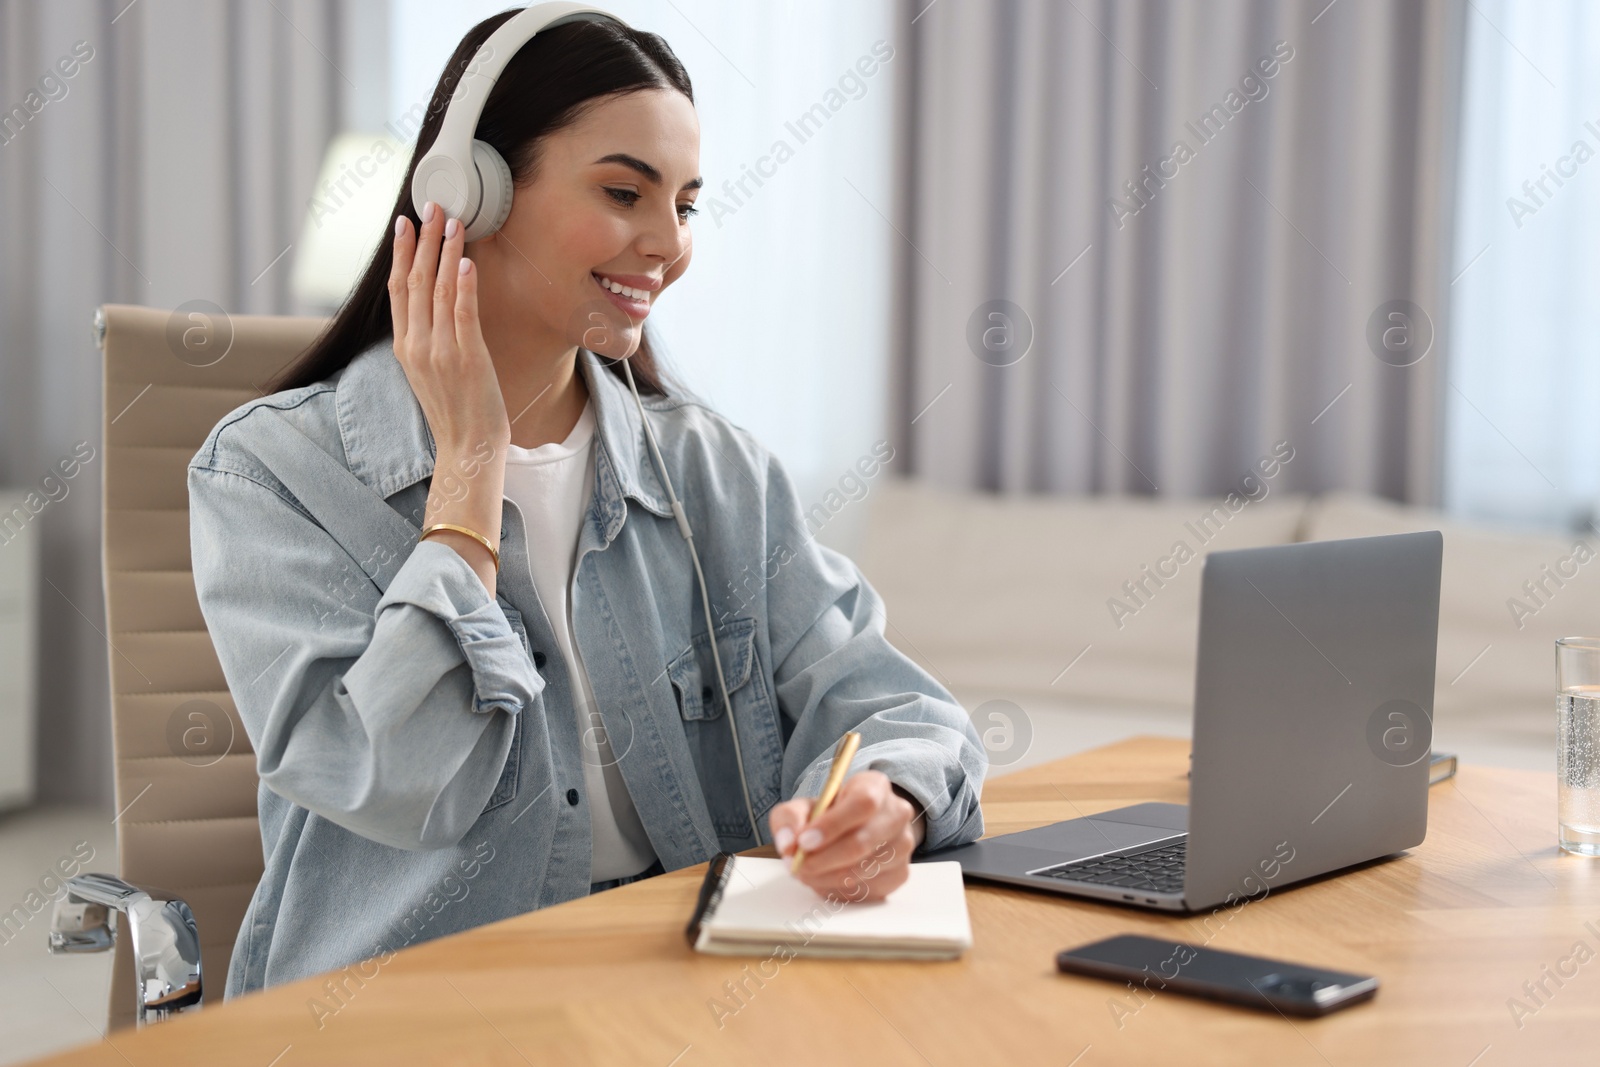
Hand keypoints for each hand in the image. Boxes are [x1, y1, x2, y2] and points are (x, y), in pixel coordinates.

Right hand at [389, 201, 509, 454]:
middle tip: (432, 206)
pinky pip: (463, 313)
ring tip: (454, 221)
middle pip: (415, 280)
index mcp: (404, 347)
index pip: (398, 289)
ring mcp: (440, 351)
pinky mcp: (467, 358)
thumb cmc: (456, 412)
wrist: (467, 448)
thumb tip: (434, 307)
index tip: (405, 224)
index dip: (401, 253)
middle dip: (424, 240)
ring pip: (439, 290)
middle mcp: (416, 345)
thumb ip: (426, 340)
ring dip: (446, 251)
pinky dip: (464, 284)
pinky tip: (467, 260)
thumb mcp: (430, 372)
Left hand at [768, 770, 925, 901]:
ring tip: (806, 871)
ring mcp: (903, 846)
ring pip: (861, 870)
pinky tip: (826, 879)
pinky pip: (866, 890)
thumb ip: (789, 819)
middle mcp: (897, 813)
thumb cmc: (828, 816)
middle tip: (797, 865)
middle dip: (822, 859)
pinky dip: (838, 889)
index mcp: (875, 785)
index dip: (832, 825)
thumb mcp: (803, 807)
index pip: (862, 803)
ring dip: (825, 877)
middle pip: (862, 842)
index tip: (804, 841)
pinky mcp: (900, 874)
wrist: (853, 830)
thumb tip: (788, 845)